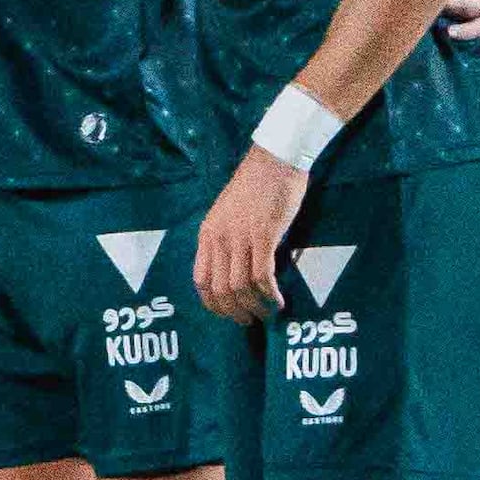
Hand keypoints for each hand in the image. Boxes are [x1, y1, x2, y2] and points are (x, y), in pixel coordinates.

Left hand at [195, 149, 306, 323]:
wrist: (274, 159)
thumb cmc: (256, 185)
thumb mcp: (230, 214)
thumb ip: (229, 240)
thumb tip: (239, 269)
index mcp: (207, 234)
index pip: (200, 280)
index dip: (213, 304)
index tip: (229, 313)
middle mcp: (218, 238)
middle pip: (219, 290)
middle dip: (234, 312)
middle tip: (251, 321)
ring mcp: (239, 237)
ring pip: (240, 287)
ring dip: (255, 306)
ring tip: (268, 313)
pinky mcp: (263, 235)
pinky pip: (262, 276)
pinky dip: (270, 294)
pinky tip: (279, 301)